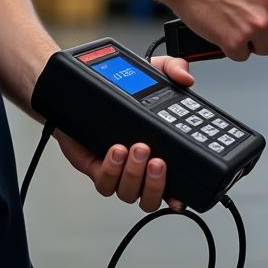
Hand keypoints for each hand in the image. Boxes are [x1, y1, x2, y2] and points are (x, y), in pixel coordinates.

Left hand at [54, 55, 193, 212]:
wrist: (81, 89)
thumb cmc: (120, 88)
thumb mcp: (153, 71)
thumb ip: (173, 68)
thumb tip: (186, 77)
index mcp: (157, 152)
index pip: (171, 185)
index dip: (177, 197)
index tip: (181, 197)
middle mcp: (137, 168)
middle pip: (150, 198)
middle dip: (155, 184)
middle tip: (156, 161)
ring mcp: (116, 170)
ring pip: (127, 193)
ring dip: (134, 174)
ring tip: (136, 148)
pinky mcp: (93, 167)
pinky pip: (103, 182)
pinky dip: (111, 169)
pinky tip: (115, 150)